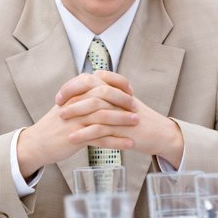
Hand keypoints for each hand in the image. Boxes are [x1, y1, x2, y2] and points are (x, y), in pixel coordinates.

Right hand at [16, 72, 136, 177]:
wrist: (37, 143)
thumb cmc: (55, 125)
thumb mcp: (66, 106)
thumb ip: (82, 96)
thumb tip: (102, 90)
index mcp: (73, 94)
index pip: (98, 81)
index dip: (116, 84)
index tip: (129, 91)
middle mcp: (75, 104)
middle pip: (103, 96)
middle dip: (122, 100)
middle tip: (136, 106)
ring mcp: (75, 121)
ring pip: (103, 116)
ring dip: (122, 119)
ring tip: (136, 123)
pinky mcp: (76, 137)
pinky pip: (100, 138)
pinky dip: (117, 141)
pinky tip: (129, 144)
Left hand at [60, 71, 184, 166]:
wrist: (160, 134)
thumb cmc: (138, 119)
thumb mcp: (123, 103)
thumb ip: (106, 95)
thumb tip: (83, 93)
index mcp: (117, 88)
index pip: (91, 78)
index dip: (74, 85)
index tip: (61, 95)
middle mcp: (119, 96)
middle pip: (90, 88)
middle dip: (71, 96)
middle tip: (58, 105)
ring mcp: (121, 112)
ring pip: (94, 108)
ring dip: (75, 113)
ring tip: (61, 120)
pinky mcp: (123, 129)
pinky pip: (100, 130)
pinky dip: (84, 133)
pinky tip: (72, 138)